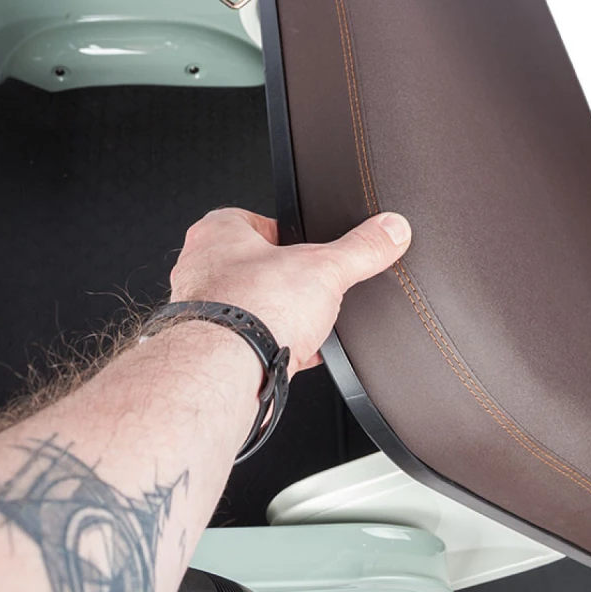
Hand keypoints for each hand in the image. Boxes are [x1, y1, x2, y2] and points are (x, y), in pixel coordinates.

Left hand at [168, 208, 411, 376]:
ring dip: (278, 317)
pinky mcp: (212, 350)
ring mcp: (203, 312)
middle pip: (253, 266)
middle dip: (284, 280)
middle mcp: (200, 268)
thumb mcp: (324, 268)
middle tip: (308, 287)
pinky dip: (274, 348)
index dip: (286, 233)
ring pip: (250, 307)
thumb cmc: (248, 308)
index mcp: (218, 232)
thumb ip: (361, 248)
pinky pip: (249, 343)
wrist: (223, 372)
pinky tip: (299, 354)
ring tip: (305, 323)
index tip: (308, 245)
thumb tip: (390, 229)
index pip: (254, 219)